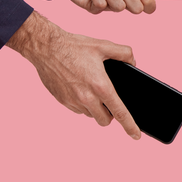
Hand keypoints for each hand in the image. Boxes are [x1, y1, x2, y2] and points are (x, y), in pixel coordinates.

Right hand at [7, 11, 141, 138]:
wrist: (45, 48)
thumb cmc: (75, 46)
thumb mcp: (104, 45)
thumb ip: (124, 53)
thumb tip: (133, 63)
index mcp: (100, 86)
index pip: (120, 113)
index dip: (130, 126)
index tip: (136, 136)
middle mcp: (87, 98)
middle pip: (105, 120)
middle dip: (110, 115)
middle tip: (110, 102)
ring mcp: (73, 101)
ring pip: (90, 115)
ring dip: (95, 108)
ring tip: (93, 90)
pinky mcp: (62, 101)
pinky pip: (77, 109)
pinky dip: (83, 103)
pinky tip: (81, 88)